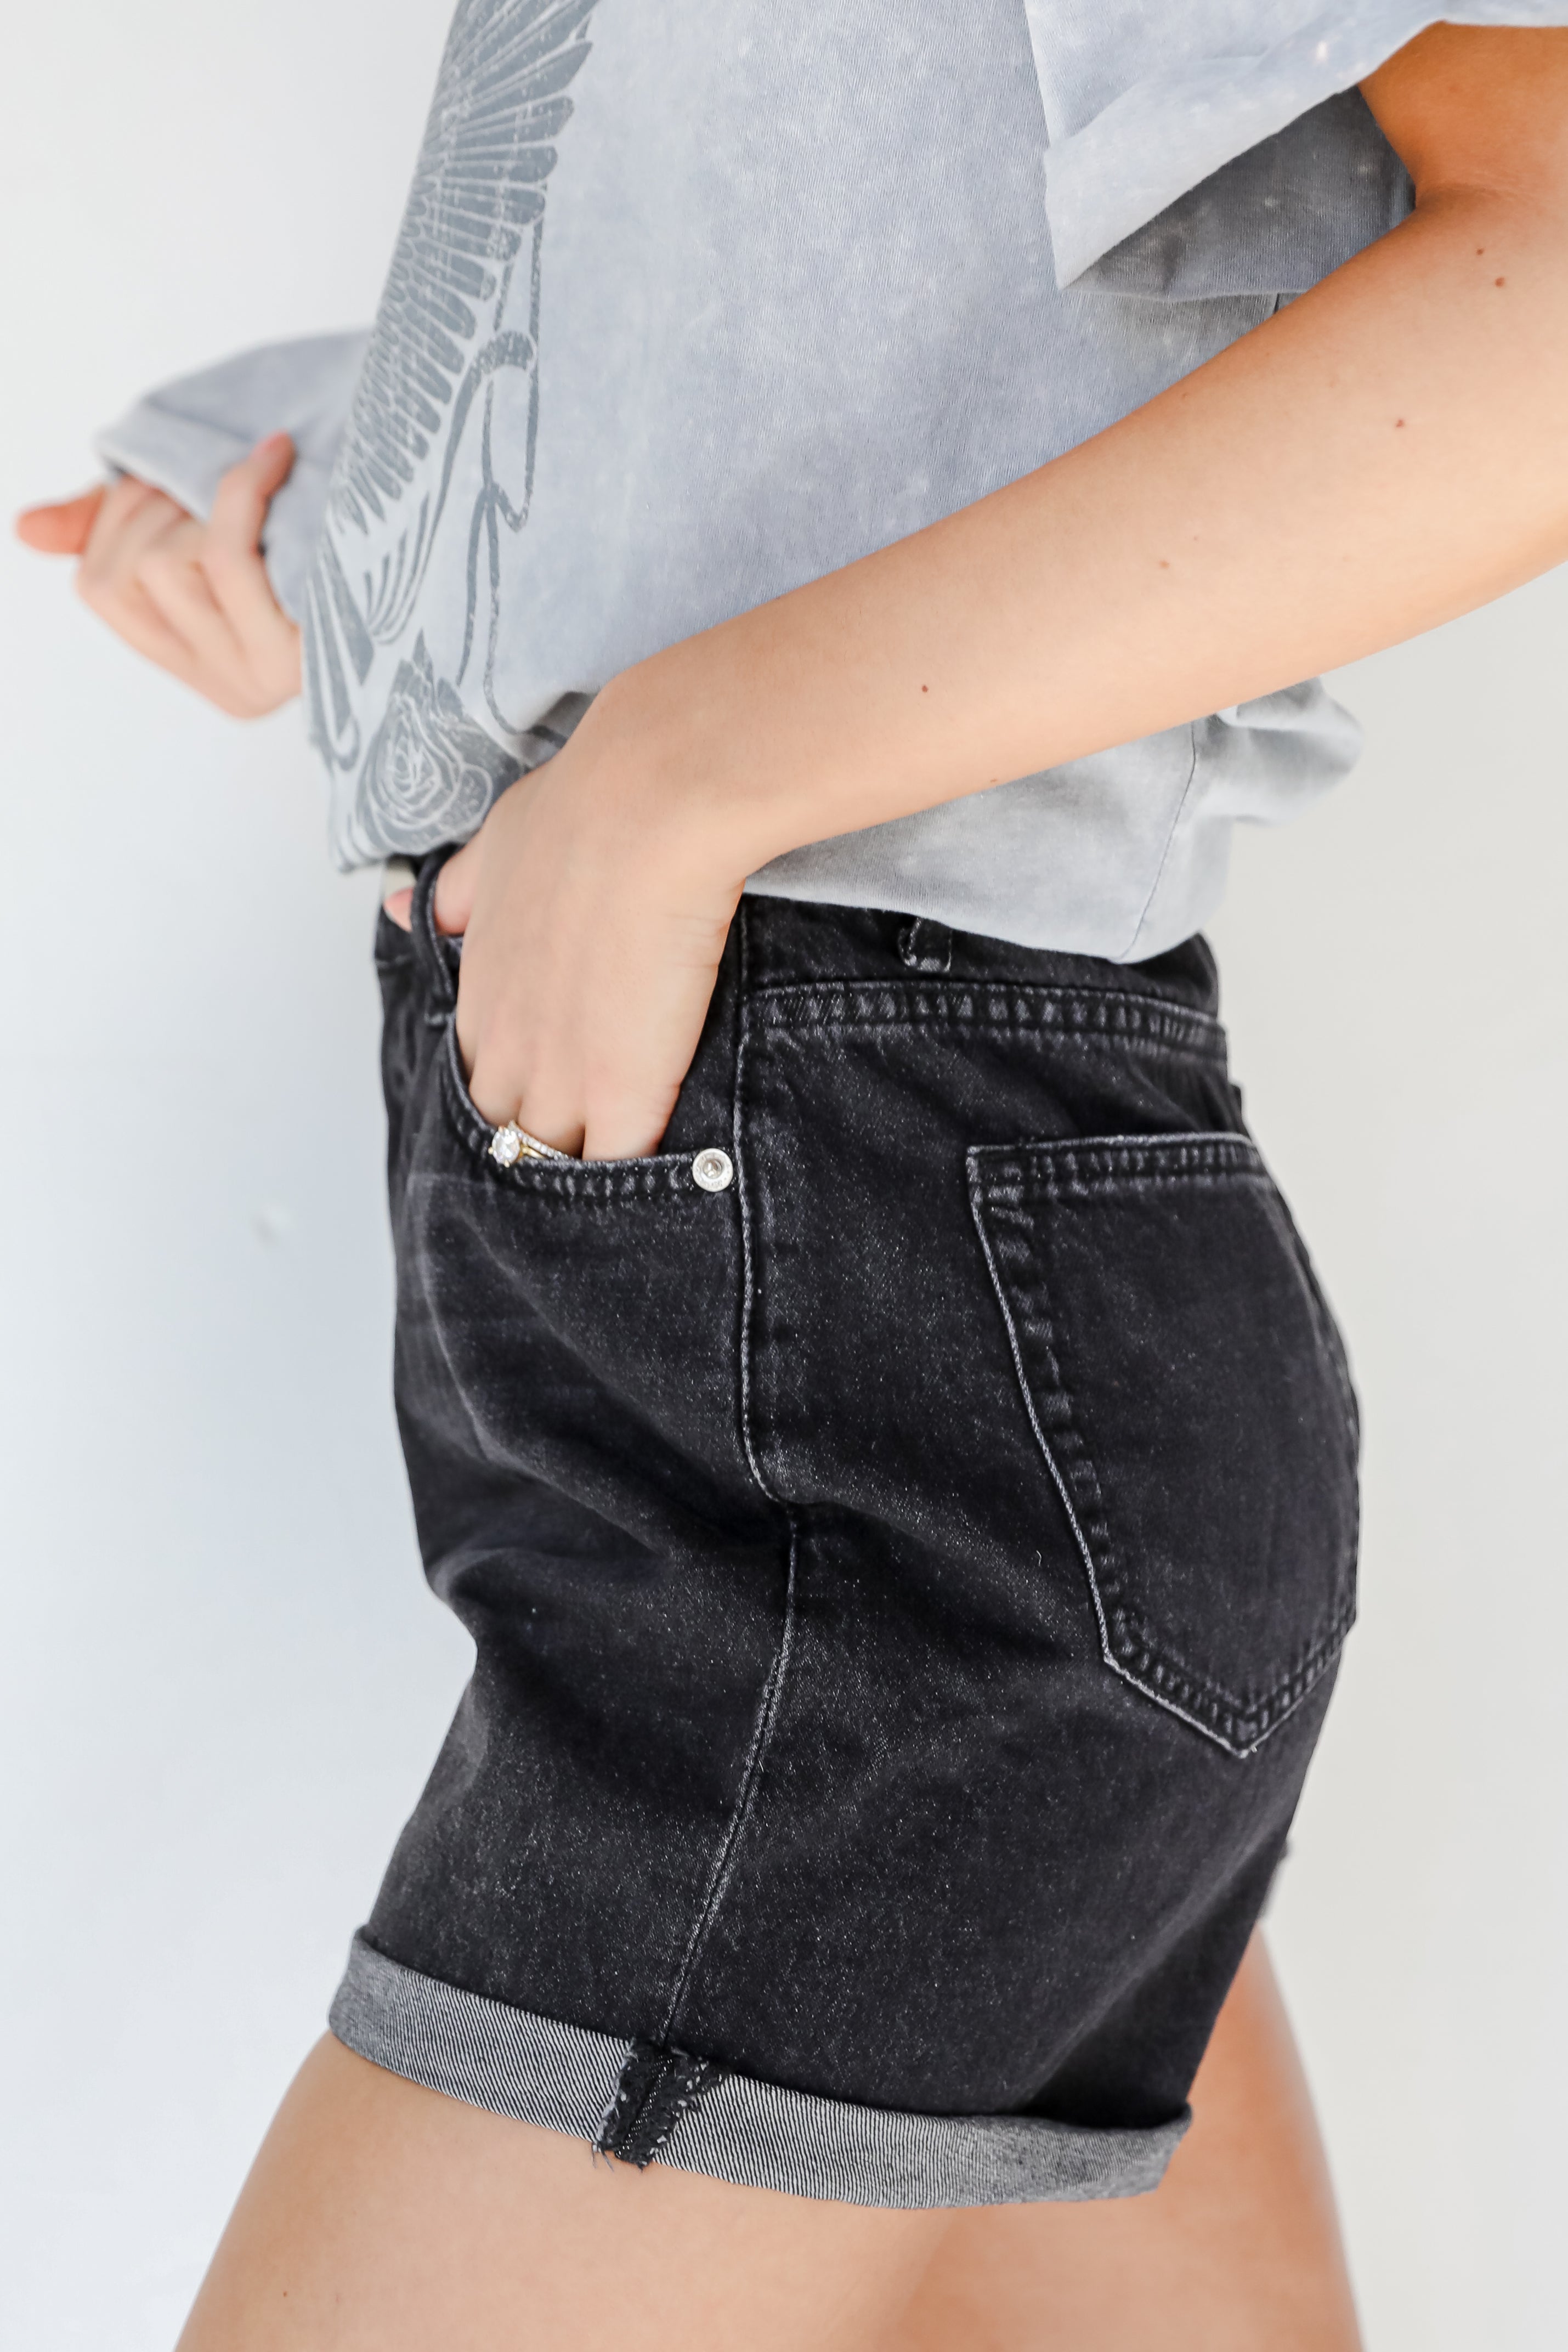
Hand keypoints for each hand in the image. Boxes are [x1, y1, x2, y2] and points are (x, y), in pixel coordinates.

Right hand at [15, 433, 301, 716]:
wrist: (444, 533)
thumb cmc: (320, 531)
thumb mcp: (211, 524)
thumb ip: (115, 527)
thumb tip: (24, 531)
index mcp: (201, 664)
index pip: (101, 590)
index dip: (116, 519)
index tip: (164, 481)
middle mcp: (232, 686)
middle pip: (131, 573)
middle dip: (158, 504)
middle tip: (214, 473)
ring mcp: (267, 676)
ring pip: (170, 565)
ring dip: (200, 500)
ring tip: (258, 477)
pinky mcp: (304, 654)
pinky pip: (227, 558)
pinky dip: (238, 492)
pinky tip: (278, 458)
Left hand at [393, 692, 744, 1160]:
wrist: (648, 812)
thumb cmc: (580, 814)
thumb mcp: (495, 846)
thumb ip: (454, 892)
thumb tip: (397, 906)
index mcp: (479, 993)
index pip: (478, 1078)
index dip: (512, 1094)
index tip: (545, 1098)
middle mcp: (507, 1046)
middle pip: (507, 1135)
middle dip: (538, 1148)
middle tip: (583, 1152)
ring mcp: (562, 1081)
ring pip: (554, 1163)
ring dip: (582, 1174)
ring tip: (618, 1198)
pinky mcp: (623, 1099)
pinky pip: (621, 1169)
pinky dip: (641, 1181)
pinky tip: (670, 1185)